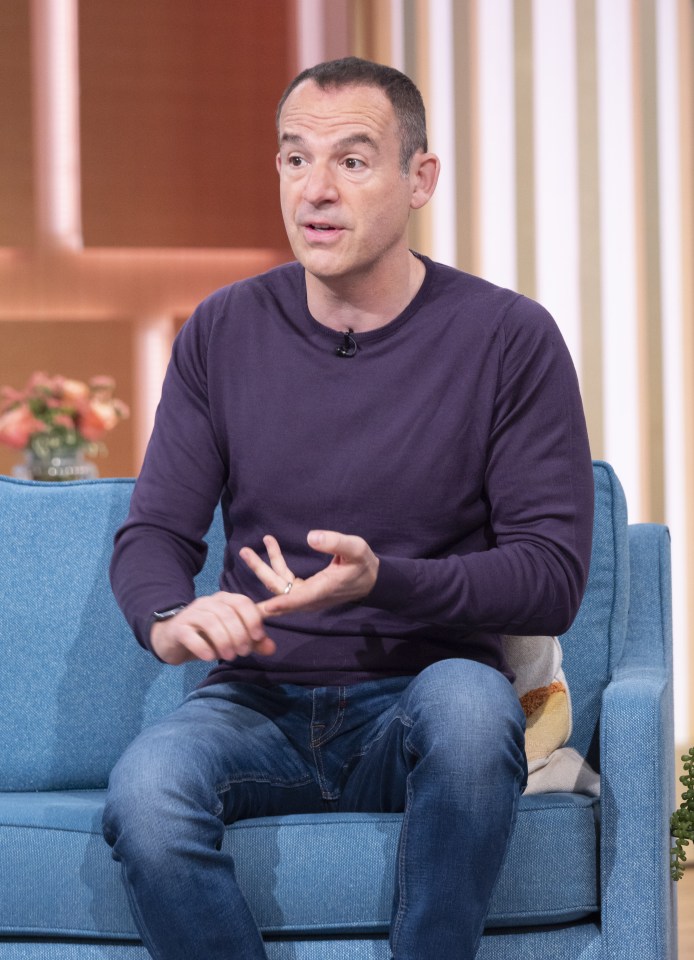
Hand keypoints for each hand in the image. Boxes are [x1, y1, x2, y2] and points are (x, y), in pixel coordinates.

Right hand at [150, 592, 276, 664]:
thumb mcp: (233, 638)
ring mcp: (191, 614)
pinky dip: (203, 647)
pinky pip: (190, 635)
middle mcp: (208, 602)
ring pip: (211, 622)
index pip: (242, 602)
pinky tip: (210, 657)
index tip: (258, 637)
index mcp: (224, 600)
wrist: (172, 638)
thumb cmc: (207, 636)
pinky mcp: (178, 628)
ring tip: (230, 656)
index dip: (253, 619)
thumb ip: (253, 641)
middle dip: (239, 634)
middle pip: (228, 613)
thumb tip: (271, 648)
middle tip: (243, 652)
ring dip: (224, 640)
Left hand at [239, 531, 378, 617]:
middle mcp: (310, 597)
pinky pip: (284, 581)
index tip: (263, 608)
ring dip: (264, 566)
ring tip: (249, 549)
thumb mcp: (356, 548)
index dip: (281, 604)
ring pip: (279, 585)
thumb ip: (335, 543)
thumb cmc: (363, 564)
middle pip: (279, 590)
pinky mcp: (304, 590)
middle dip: (261, 571)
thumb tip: (311, 537)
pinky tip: (271, 547)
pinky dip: (276, 565)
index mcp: (322, 590)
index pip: (298, 599)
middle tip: (245, 552)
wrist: (370, 580)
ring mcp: (306, 595)